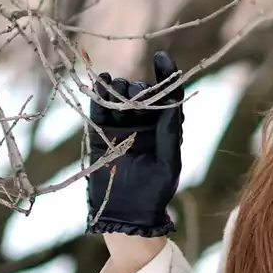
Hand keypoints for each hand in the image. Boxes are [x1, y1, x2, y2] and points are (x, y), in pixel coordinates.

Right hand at [85, 50, 183, 236]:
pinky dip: (99, 94)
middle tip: (133, 94)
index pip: (168, 95)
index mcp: (165, 128)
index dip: (166, 74)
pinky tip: (101, 80)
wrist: (126, 214)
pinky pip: (99, 109)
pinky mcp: (100, 134)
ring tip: (117, 88)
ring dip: (119, 89)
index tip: (161, 57)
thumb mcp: (169, 160)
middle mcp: (144, 124)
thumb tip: (174, 100)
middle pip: (142, 93)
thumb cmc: (154, 192)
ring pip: (120, 98)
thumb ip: (170, 130)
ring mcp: (121, 128)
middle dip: (138, 88)